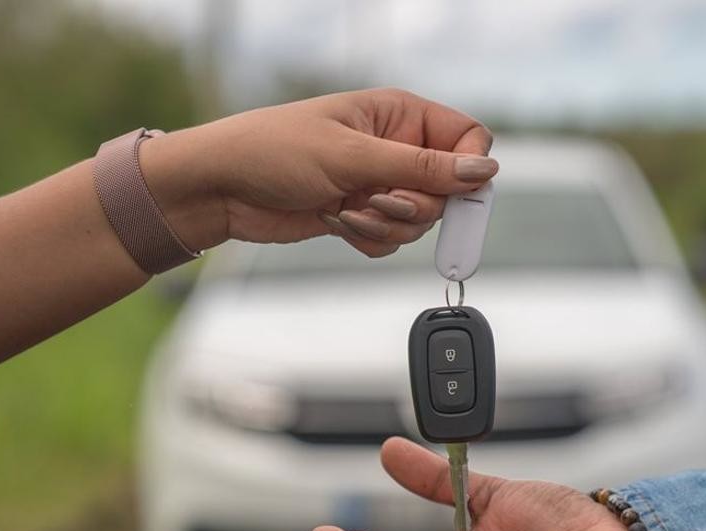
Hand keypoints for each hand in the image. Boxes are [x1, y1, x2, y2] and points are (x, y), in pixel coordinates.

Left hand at [142, 88, 496, 256]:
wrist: (222, 188)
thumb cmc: (275, 150)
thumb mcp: (353, 156)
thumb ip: (422, 168)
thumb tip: (483, 170)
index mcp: (400, 115)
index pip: (467, 139)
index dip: (467, 169)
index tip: (450, 193)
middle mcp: (395, 148)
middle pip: (447, 190)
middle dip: (414, 206)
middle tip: (378, 202)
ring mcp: (379, 183)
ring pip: (420, 221)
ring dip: (386, 226)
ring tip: (346, 210)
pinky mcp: (363, 214)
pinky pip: (392, 239)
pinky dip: (369, 239)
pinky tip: (336, 222)